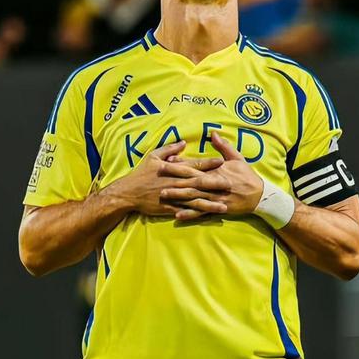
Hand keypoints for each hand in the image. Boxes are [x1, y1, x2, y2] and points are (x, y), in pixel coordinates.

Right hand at [100, 141, 226, 216]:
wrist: (128, 193)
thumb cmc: (141, 174)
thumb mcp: (153, 156)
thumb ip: (170, 149)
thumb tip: (184, 142)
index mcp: (173, 169)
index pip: (193, 165)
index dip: (208, 164)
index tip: (221, 162)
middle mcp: (175, 183)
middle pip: (198, 183)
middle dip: (215, 184)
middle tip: (230, 184)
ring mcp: (173, 197)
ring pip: (195, 200)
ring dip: (210, 203)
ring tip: (224, 206)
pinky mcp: (169, 208)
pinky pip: (186, 211)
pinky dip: (197, 214)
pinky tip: (208, 217)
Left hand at [163, 132, 263, 220]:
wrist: (260, 196)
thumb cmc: (247, 176)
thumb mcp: (238, 158)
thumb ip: (224, 147)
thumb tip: (213, 134)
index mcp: (218, 171)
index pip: (196, 166)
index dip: (181, 163)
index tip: (167, 160)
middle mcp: (215, 184)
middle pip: (191, 180)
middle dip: (174, 176)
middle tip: (159, 173)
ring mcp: (215, 198)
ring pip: (194, 197)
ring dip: (178, 195)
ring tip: (163, 194)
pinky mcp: (218, 209)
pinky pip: (201, 212)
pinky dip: (190, 214)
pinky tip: (177, 215)